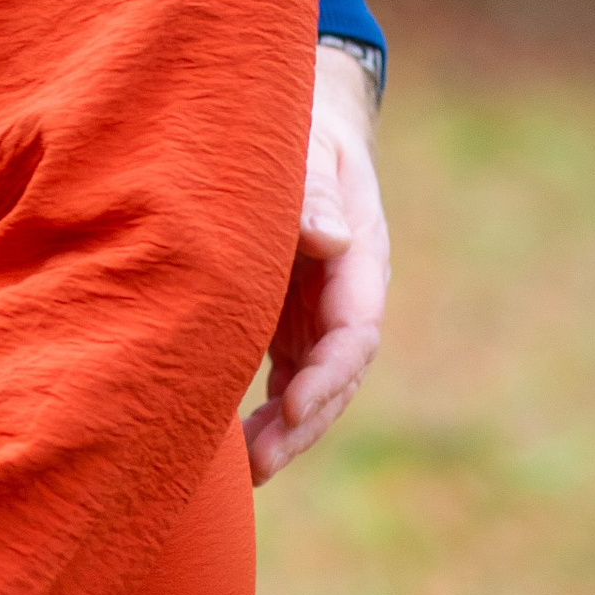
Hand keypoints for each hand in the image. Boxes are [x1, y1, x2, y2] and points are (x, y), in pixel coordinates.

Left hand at [246, 41, 389, 483]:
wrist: (300, 121)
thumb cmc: (298, 128)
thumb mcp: (309, 147)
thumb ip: (312, 191)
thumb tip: (327, 238)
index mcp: (359, 257)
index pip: (354, 329)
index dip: (328, 374)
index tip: (296, 408)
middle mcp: (345, 294)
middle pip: (336, 374)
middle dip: (304, 423)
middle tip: (259, 464)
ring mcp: (317, 311)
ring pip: (311, 385)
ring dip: (285, 430)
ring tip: (246, 473)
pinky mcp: (288, 320)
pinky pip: (285, 377)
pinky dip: (267, 413)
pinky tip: (234, 450)